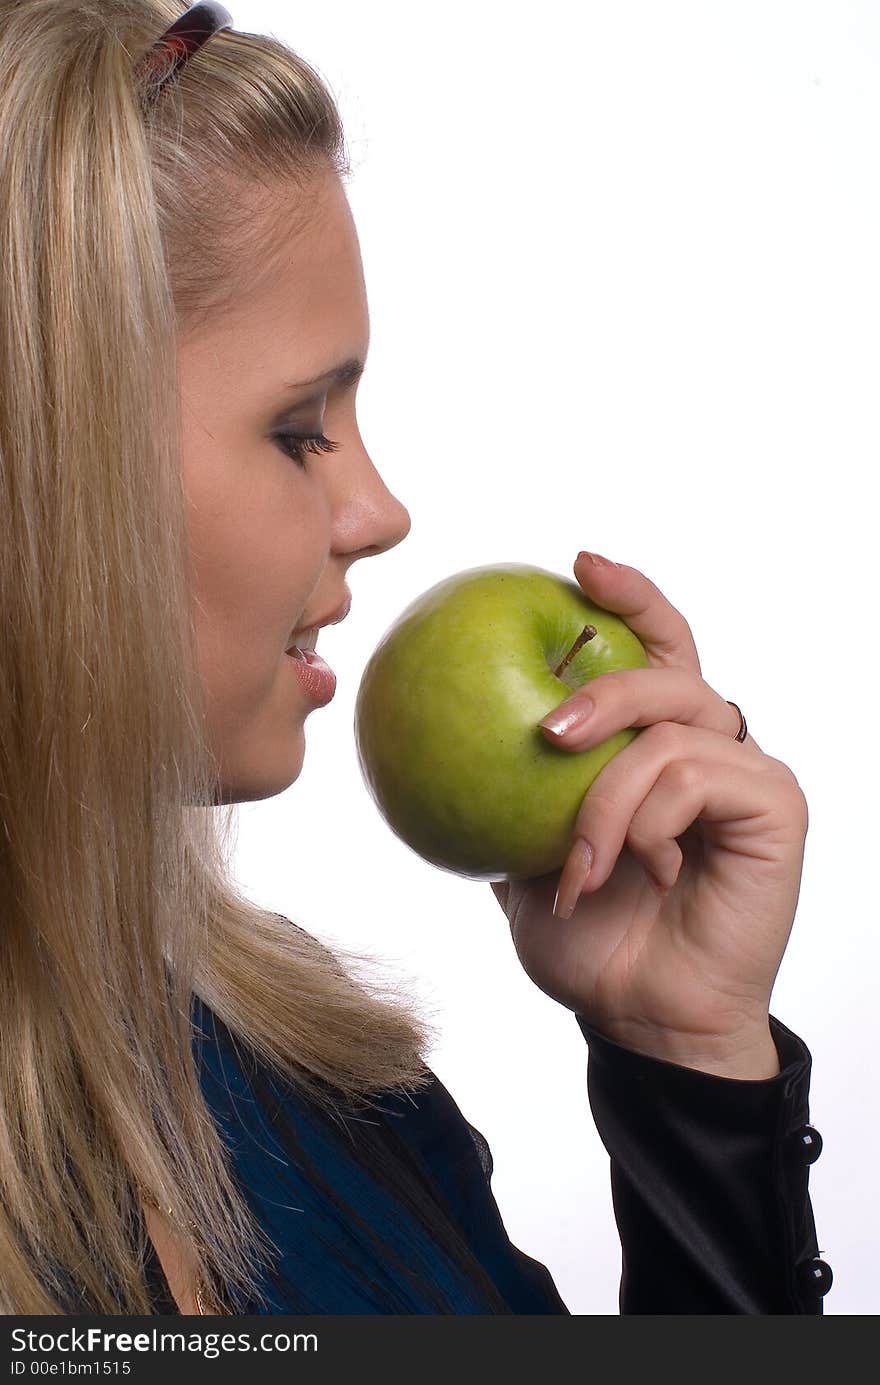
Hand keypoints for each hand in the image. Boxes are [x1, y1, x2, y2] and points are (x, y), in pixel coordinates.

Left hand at [490, 552, 809, 1078]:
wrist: (639, 1015)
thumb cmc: (588, 939)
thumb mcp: (522, 855)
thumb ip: (506, 792)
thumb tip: (431, 735)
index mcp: (659, 745)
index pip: (657, 647)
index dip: (628, 597)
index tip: (577, 565)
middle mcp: (710, 746)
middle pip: (671, 667)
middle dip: (605, 685)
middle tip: (546, 730)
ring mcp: (747, 772)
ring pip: (673, 727)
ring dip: (606, 796)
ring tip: (577, 864)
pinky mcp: (776, 805)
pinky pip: (698, 773)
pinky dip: (650, 818)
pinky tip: (641, 868)